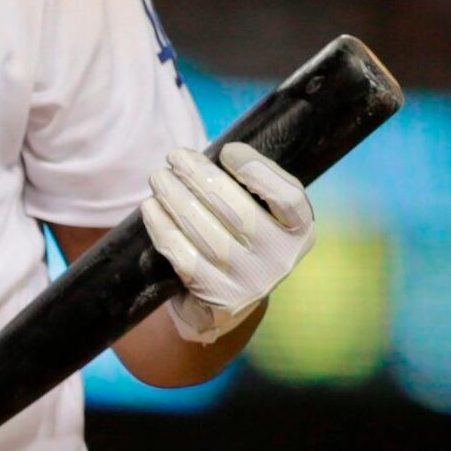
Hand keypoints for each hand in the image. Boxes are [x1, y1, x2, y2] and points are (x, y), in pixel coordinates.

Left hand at [142, 139, 313, 332]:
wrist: (229, 300)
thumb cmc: (241, 239)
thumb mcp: (260, 212)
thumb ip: (248, 185)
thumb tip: (205, 157)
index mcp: (299, 231)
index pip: (288, 198)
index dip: (257, 171)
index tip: (227, 150)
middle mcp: (280, 259)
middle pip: (240, 213)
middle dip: (201, 178)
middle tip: (176, 156)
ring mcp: (250, 282)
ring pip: (208, 235)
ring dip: (176, 199)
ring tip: (159, 177)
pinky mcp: (218, 299)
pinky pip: (184, 257)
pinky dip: (163, 228)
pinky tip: (151, 207)